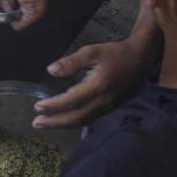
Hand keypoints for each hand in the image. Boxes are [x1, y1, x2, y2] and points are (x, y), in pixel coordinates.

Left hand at [32, 36, 152, 128]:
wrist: (140, 59)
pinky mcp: (109, 107)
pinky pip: (89, 118)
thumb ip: (71, 62)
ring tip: (44, 124)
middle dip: (55, 122)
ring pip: (83, 120)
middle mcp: (103, 101)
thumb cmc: (114, 53)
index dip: (54, 106)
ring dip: (62, 124)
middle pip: (76, 117)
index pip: (72, 101)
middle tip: (36, 123)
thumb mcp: (92, 51)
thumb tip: (51, 70)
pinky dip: (74, 122)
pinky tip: (63, 120)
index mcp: (98, 86)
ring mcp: (107, 106)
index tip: (37, 107)